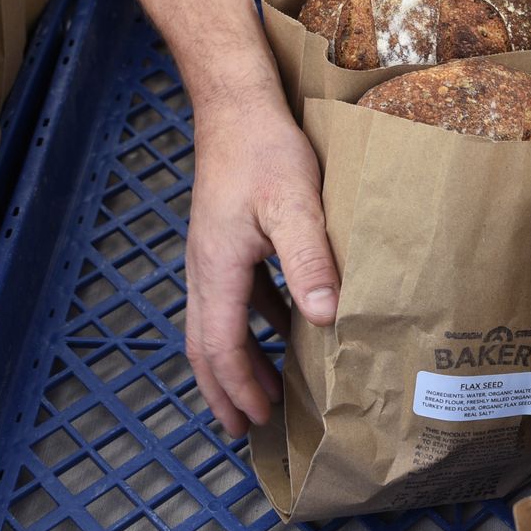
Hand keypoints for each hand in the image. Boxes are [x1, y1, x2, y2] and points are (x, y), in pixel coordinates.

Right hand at [183, 93, 337, 436]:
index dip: (237, 386)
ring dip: (236, 357)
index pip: (220, 345)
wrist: (236, 105)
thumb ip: (308, 261)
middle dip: (223, 387)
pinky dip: (252, 321)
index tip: (256, 417)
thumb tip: (324, 317)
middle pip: (205, 343)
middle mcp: (206, 267)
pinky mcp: (228, 237)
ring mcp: (213, 252)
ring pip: (216, 320)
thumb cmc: (263, 150)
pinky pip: (234, 294)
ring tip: (261, 389)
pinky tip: (283, 325)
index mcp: (216, 268)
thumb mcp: (294, 205)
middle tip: (243, 425)